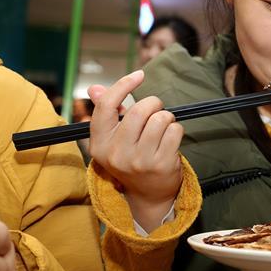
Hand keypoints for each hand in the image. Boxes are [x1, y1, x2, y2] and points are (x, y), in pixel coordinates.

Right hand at [88, 69, 184, 231]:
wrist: (147, 195)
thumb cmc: (131, 159)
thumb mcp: (113, 139)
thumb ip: (107, 112)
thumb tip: (94, 88)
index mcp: (99, 144)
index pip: (106, 106)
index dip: (123, 85)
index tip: (139, 75)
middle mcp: (116, 153)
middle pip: (140, 110)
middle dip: (154, 104)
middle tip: (156, 111)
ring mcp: (139, 161)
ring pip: (160, 118)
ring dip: (167, 117)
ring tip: (163, 128)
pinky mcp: (160, 164)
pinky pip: (175, 130)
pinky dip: (176, 130)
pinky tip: (170, 140)